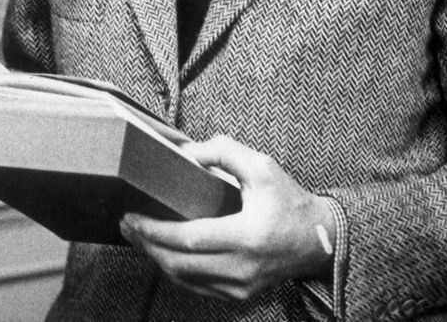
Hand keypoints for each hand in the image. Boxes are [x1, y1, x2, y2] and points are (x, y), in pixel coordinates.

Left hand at [118, 134, 334, 301]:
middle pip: (180, 264)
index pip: (190, 239)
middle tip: (126, 225)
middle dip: (147, 244)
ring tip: (137, 236)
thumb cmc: (290, 202)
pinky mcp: (240, 294)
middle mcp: (243, 268)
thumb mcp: (262, 167)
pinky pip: (197, 286)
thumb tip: (186, 151)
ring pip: (185, 279)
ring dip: (156, 258)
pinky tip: (161, 251)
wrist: (320, 241)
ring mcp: (241, 287)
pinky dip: (175, 269)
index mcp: (248, 236)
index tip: (132, 217)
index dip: (155, 230)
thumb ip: (224, 152)